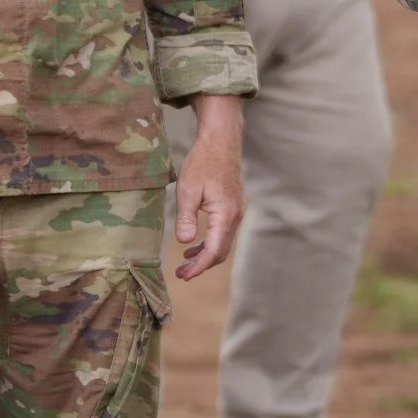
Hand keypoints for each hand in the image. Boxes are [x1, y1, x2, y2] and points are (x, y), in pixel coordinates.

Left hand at [171, 94, 244, 280]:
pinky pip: (224, 233)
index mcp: (225, 214)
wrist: (221, 141)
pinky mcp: (233, 207)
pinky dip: (210, 243)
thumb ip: (186, 218)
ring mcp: (236, 212)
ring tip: (184, 263)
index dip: (198, 266)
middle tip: (181, 274)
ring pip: (223, 244)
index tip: (183, 275)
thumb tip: (185, 242)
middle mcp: (235, 216)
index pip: (214, 251)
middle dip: (201, 265)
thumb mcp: (187, 189)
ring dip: (205, 255)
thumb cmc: (203, 162)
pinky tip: (194, 245)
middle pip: (221, 252)